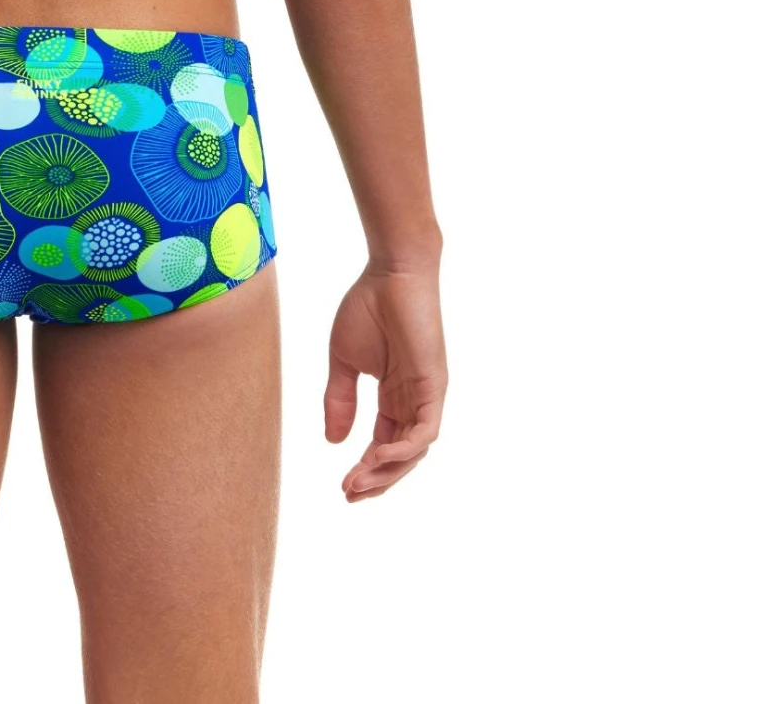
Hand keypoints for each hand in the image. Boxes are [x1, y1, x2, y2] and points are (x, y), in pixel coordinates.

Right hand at [325, 263, 445, 500]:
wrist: (390, 273)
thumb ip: (340, 399)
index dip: (365, 467)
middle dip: (376, 479)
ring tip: (357, 483)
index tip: (342, 485)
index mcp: (394, 395)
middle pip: (400, 455)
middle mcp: (413, 401)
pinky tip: (377, 458)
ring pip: (413, 451)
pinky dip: (404, 450)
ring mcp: (426, 395)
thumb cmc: (368, 307)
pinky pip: (425, 431)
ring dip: (386, 471)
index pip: (384, 443)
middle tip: (349, 494)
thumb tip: (333, 441)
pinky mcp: (434, 386)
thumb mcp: (344, 361)